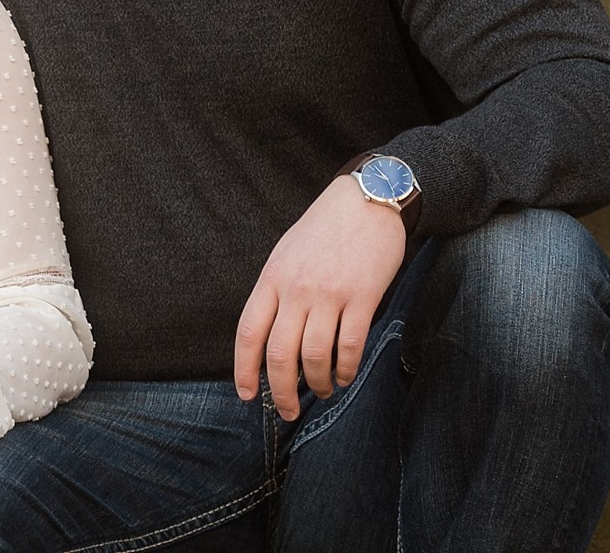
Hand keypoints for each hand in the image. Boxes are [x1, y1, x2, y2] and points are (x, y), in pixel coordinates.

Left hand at [233, 172, 406, 419]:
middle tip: (288, 410)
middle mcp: (296, 288)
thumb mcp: (287, 253)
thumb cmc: (324, 229)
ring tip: (322, 390)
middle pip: (279, 354)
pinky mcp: (361, 298)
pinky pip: (349, 348)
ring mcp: (329, 293)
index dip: (244, 369)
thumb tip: (269, 339)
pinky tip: (344, 376)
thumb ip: (277, 292)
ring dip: (317, 384)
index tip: (247, 395)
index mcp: (273, 277)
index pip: (249, 332)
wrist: (366, 199)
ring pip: (314, 358)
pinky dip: (345, 371)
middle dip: (281, 392)